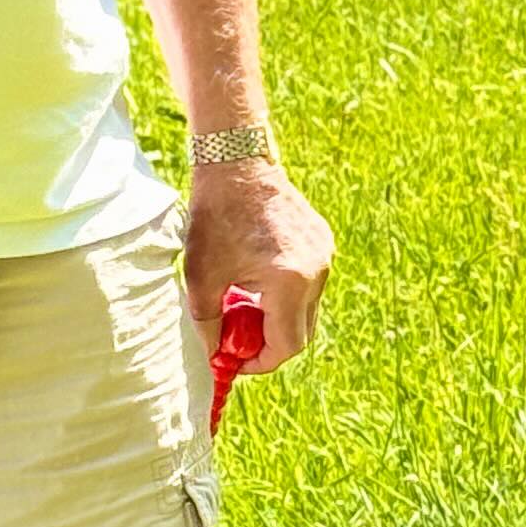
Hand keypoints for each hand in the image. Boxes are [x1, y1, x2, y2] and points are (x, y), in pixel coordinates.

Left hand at [183, 159, 331, 380]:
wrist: (237, 163)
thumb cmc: (214, 217)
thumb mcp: (200, 278)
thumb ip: (208, 325)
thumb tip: (214, 357)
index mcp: (288, 281)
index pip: (287, 345)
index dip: (260, 362)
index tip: (235, 361)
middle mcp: (316, 271)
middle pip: (302, 333)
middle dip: (268, 342)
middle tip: (235, 336)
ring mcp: (324, 256)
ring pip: (306, 310)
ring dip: (276, 317)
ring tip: (242, 301)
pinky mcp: (324, 244)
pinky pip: (309, 285)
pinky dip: (285, 295)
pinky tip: (256, 279)